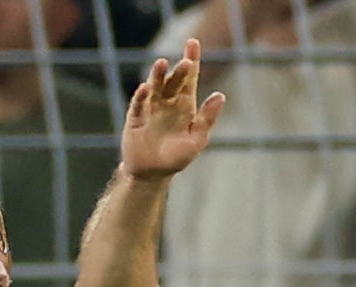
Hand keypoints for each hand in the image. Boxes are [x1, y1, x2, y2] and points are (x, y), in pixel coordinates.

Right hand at [122, 38, 226, 179]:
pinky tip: (146, 88)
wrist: (152, 175)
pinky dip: (142, 96)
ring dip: (158, 75)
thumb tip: (220, 95)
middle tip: (186, 63)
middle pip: (173, 80)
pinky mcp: (135, 119)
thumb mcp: (196, 139)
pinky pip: (139, 104)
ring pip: (155, 86)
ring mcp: (150, 108)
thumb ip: (207, 118)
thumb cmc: (176, 158)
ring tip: (162, 64)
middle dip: (179, 70)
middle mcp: (167, 102)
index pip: (189, 78)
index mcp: (184, 104)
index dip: (191, 60)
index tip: (193, 43)